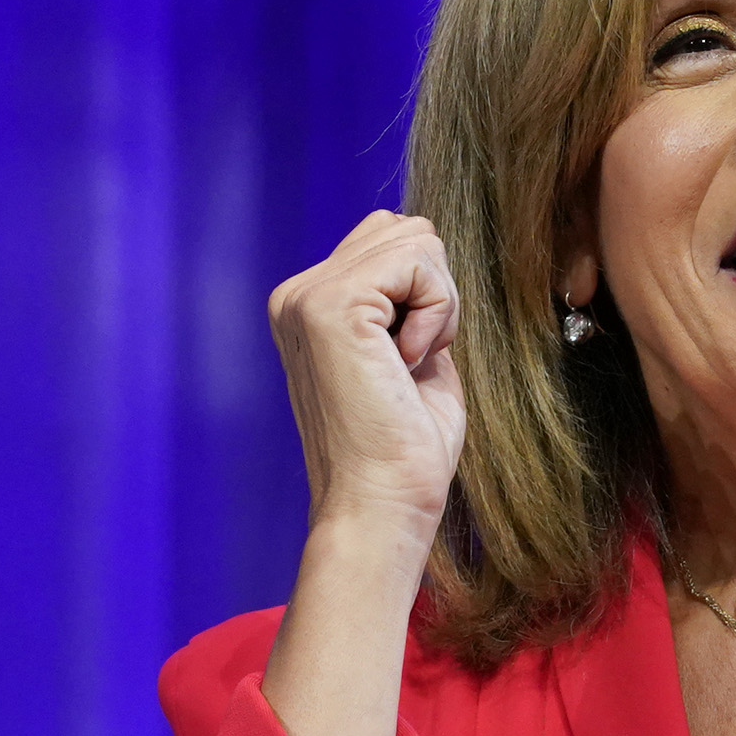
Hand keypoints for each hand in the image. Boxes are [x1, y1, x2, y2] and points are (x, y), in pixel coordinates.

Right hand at [267, 208, 468, 544]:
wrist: (381, 506)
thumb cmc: (405, 450)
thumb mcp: (413, 356)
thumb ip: (411, 302)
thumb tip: (430, 252)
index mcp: (309, 306)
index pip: (389, 241)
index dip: (427, 293)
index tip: (410, 361)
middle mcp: (297, 294)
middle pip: (405, 229)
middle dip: (436, 291)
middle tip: (414, 361)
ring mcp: (307, 297)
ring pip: (416, 239)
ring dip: (438, 303)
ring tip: (408, 364)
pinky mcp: (330, 305)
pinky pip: (419, 261)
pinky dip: (436, 312)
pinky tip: (406, 363)